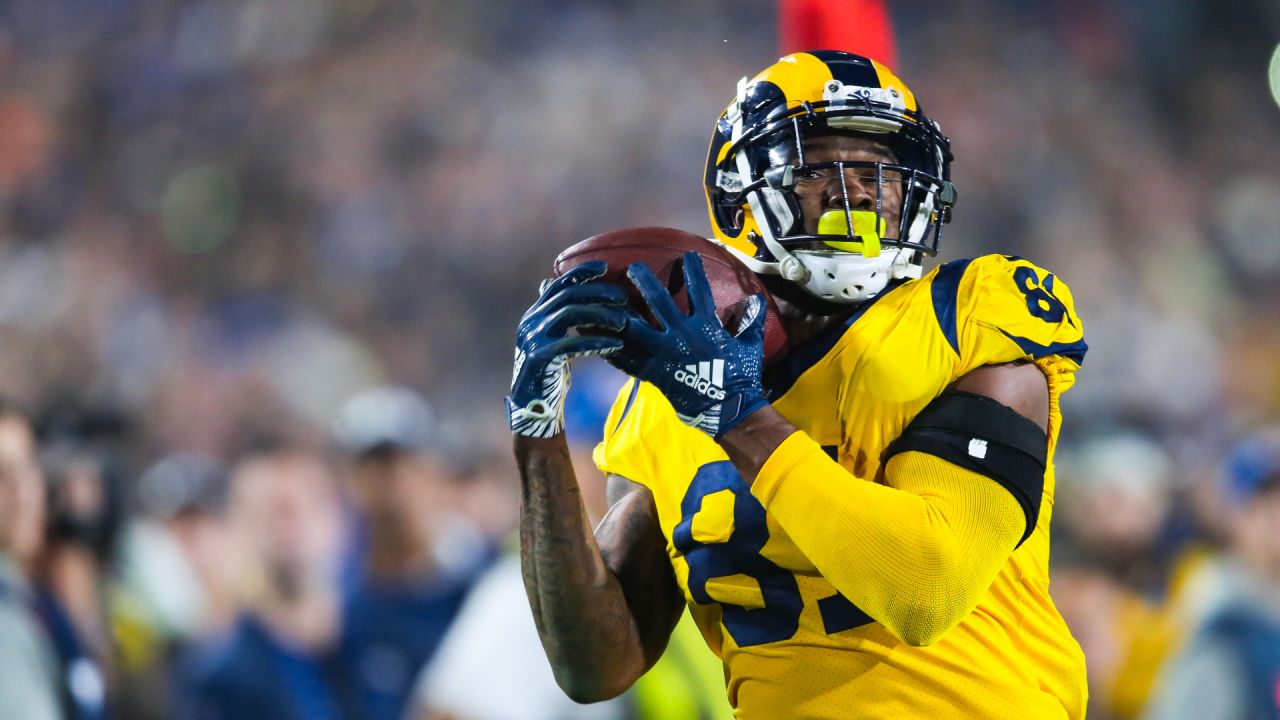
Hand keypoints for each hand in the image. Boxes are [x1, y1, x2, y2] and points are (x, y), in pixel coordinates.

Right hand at [507, 262, 628, 437]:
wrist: (533, 407)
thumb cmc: (551, 372)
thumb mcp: (555, 339)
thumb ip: (562, 317)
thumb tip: (571, 293)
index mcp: (535, 313)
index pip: (559, 283)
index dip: (582, 272)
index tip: (606, 268)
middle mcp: (530, 320)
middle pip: (567, 295)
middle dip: (598, 292)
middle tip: (623, 297)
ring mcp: (532, 338)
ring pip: (569, 314)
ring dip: (600, 315)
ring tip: (624, 321)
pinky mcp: (539, 357)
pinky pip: (571, 344)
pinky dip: (596, 342)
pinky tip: (616, 345)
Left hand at [612, 252, 767, 436]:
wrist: (727, 409)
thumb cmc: (740, 377)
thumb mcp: (751, 346)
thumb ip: (751, 321)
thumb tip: (757, 300)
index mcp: (706, 326)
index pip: (700, 290)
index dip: (693, 271)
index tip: (687, 254)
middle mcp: (681, 335)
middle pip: (658, 301)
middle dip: (645, 281)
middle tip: (633, 267)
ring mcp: (664, 354)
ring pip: (635, 327)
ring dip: (620, 312)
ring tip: (606, 301)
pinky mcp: (653, 373)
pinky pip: (628, 359)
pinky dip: (613, 350)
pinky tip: (598, 340)